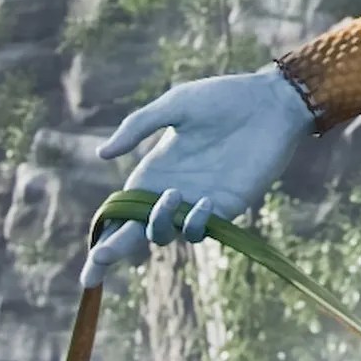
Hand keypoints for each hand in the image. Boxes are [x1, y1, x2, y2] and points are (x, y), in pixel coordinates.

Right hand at [79, 68, 313, 285]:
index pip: (121, 209)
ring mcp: (197, 201)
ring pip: (164, 234)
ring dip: (158, 223)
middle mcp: (171, 190)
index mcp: (154, 169)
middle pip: (135, 232)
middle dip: (113, 251)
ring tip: (171, 194)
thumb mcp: (175, 106)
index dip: (104, 233)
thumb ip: (138, 126)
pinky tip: (202, 202)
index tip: (89, 260)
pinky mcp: (226, 205)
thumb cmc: (223, 98)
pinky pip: (202, 228)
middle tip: (98, 262)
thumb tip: (102, 154)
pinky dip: (194, 223)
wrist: (271, 102)